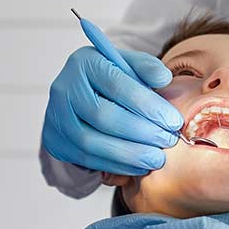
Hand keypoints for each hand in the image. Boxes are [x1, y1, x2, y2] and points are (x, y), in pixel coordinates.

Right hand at [42, 46, 182, 174]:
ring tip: (156, 158)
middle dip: (141, 132)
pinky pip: (86, 159)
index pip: (117, 84)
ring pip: (92, 142)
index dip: (148, 105)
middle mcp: (64, 87)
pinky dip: (115, 165)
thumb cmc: (112, 80)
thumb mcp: (128, 66)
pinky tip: (138, 166)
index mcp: (85, 62)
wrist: (79, 97)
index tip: (173, 120)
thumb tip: (163, 78)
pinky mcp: (54, 140)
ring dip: (129, 154)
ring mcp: (55, 116)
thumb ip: (147, 68)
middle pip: (104, 116)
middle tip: (167, 141)